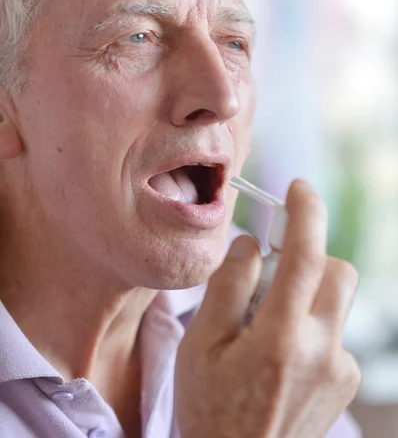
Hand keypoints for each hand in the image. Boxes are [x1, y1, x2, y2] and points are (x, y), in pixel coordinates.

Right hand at [176, 179, 360, 437]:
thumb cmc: (210, 411)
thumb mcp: (199, 347)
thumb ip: (227, 288)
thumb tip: (249, 244)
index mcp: (279, 338)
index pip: (307, 256)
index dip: (305, 212)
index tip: (298, 188)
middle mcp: (322, 350)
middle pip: (338, 270)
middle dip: (310, 255)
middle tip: (271, 271)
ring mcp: (341, 369)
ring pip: (336, 300)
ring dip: (306, 293)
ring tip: (267, 326)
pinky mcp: (346, 382)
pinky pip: (334, 331)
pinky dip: (310, 325)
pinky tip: (280, 357)